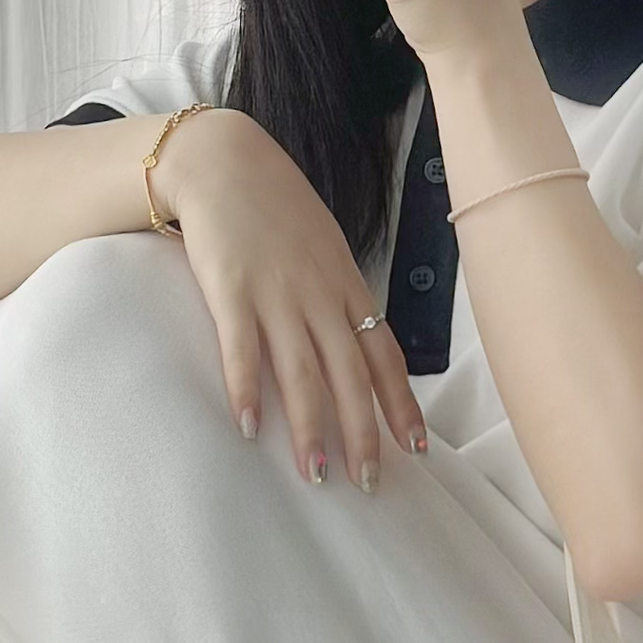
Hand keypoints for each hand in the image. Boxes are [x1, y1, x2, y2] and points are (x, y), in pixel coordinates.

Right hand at [154, 107, 427, 488]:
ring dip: (311, 429)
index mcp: (346, 288)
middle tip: (367, 482)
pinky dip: (246, 390)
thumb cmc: (274, 208)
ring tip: (316, 475)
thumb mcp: (323, 249)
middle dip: (363, 434)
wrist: (225, 159)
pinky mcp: (232, 292)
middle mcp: (319, 297)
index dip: (401, 405)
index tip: (417, 450)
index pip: (384, 356)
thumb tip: (354, 345)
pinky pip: (243, 351)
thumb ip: (337, 297)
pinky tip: (247, 428)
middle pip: (349, 376)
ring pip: (303, 374)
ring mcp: (276, 295)